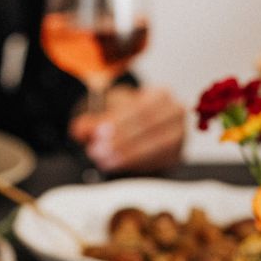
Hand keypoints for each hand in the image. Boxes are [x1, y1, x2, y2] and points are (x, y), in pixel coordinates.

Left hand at [69, 85, 185, 173]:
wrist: (142, 128)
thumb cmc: (125, 117)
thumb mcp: (106, 114)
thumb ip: (92, 122)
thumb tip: (79, 131)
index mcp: (160, 94)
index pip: (140, 108)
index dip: (118, 122)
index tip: (97, 134)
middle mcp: (176, 113)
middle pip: (148, 126)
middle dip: (121, 141)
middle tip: (96, 152)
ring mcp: (180, 135)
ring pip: (155, 146)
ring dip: (128, 155)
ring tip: (104, 160)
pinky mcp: (177, 155)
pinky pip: (158, 161)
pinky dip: (136, 164)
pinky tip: (118, 166)